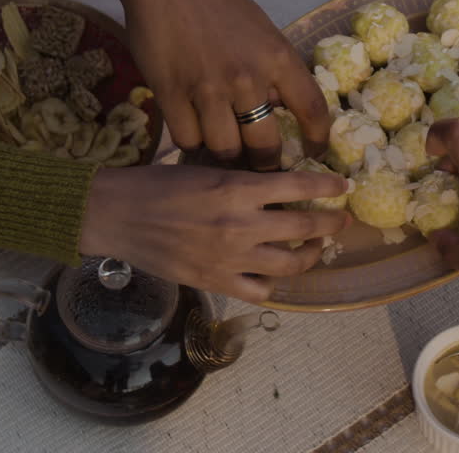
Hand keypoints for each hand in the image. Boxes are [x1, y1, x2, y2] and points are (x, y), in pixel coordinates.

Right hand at [78, 164, 349, 301]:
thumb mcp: (205, 168)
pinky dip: (272, 283)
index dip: (328, 186)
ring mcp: (229, 256)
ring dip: (309, 255)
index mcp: (237, 187)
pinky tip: (273, 274)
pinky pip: (259, 290)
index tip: (344, 187)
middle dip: (331, 224)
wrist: (114, 214)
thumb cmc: (155, 184)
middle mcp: (240, 223)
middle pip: (304, 226)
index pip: (299, 184)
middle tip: (341, 222)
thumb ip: (242, 180)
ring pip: (290, 263)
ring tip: (314, 248)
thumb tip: (277, 183)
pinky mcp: (214, 281)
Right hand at [117, 0, 330, 170]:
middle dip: (264, 163)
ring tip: (220, 146)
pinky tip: (192, 128)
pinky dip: (191, 141)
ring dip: (224, 154)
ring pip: (225, 150)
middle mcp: (248, 78)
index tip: (312, 154)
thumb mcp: (262, 32)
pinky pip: (187, 140)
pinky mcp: (171, 94)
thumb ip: (273, 72)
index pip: (313, 110)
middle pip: (265, 146)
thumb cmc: (218, 2)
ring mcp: (209, 89)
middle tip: (257, 163)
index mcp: (279, 58)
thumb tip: (276, 112)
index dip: (317, 140)